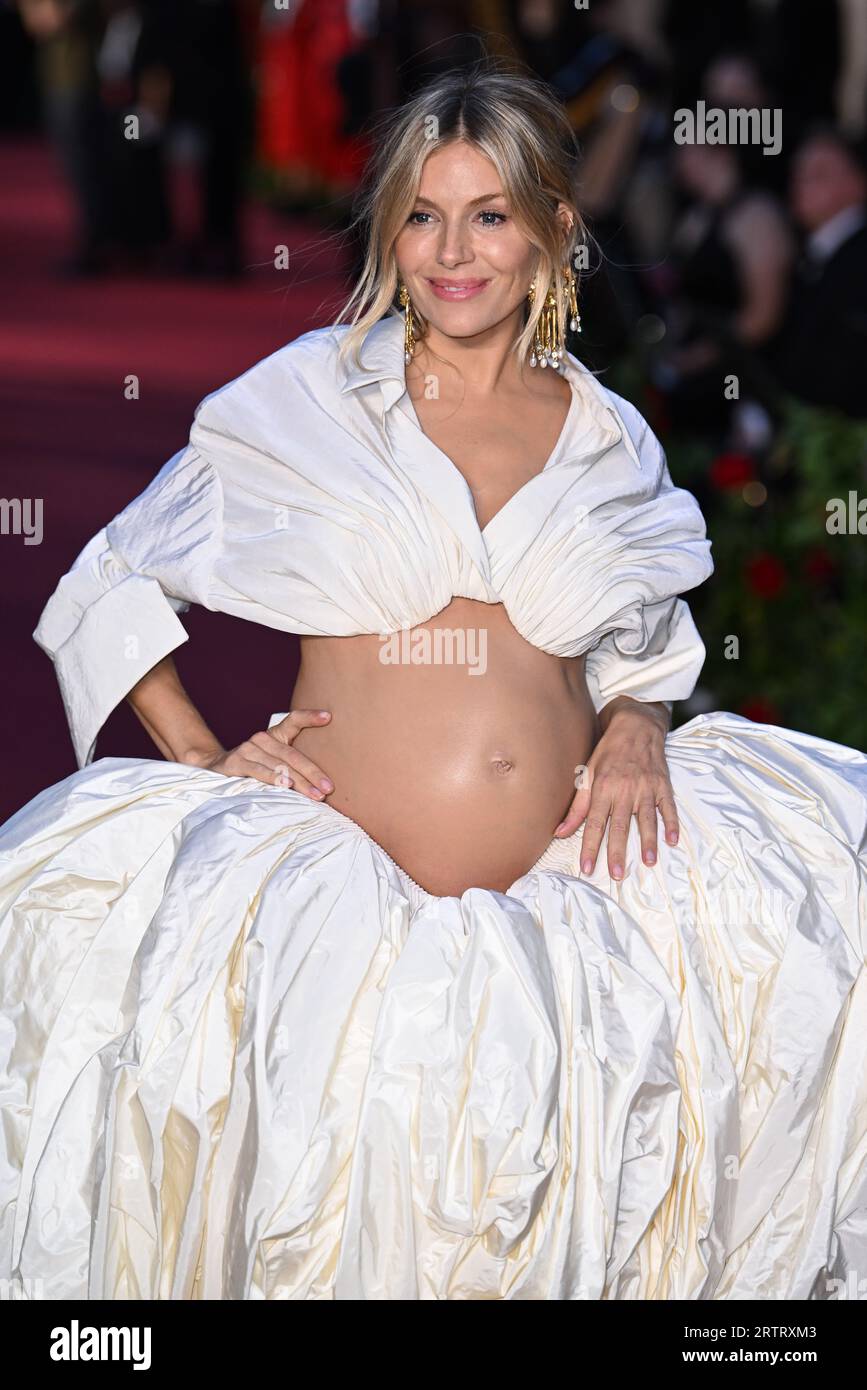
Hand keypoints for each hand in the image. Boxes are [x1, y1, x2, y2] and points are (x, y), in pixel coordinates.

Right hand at [188, 709, 333, 799]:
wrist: (215, 769)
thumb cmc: (253, 767)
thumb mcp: (274, 761)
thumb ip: (293, 765)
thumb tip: (323, 784)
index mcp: (275, 735)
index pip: (293, 720)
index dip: (310, 717)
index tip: (328, 717)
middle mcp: (262, 739)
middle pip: (292, 755)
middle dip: (313, 773)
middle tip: (329, 787)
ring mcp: (248, 749)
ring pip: (279, 766)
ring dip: (299, 782)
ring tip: (315, 794)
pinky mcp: (236, 762)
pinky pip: (259, 771)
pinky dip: (274, 778)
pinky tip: (286, 785)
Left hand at [554, 704, 677, 879]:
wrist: (636, 725)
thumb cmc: (608, 752)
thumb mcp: (587, 774)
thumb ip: (577, 806)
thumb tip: (559, 832)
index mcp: (603, 788)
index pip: (594, 823)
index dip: (590, 847)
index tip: (587, 867)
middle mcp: (624, 789)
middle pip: (620, 826)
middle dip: (618, 851)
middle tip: (617, 874)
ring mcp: (646, 787)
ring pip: (647, 819)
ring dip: (648, 841)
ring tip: (649, 862)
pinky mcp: (663, 784)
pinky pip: (668, 807)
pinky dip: (672, 823)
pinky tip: (673, 840)